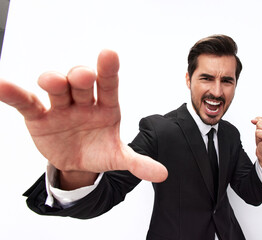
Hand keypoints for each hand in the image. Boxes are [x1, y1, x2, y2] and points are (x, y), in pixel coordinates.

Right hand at [0, 50, 167, 188]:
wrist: (77, 161)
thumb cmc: (100, 150)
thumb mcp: (118, 157)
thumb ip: (138, 163)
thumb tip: (162, 174)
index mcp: (107, 107)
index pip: (109, 86)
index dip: (109, 71)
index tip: (109, 54)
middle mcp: (84, 102)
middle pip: (81, 83)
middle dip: (81, 78)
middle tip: (84, 76)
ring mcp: (61, 107)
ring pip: (56, 88)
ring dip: (53, 82)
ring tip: (51, 81)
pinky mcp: (39, 116)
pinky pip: (26, 102)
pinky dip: (14, 93)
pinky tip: (3, 85)